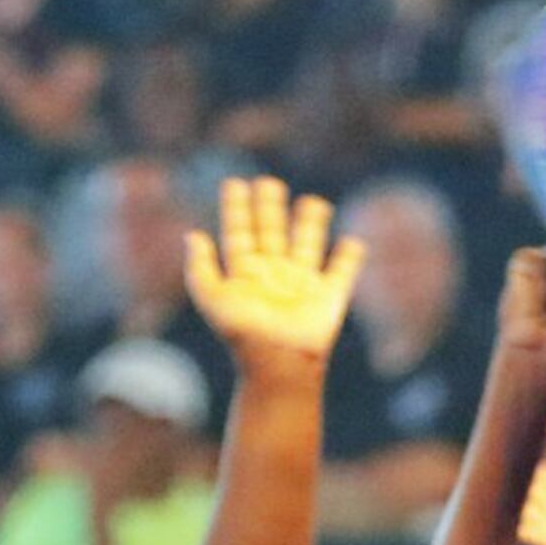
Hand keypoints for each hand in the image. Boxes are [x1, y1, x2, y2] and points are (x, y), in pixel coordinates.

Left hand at [186, 176, 365, 366]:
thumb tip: (193, 234)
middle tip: (269, 183)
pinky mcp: (329, 297)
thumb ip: (199, 266)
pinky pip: (342, 272)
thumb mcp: (211, 297)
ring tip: (314, 201)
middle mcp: (274, 274)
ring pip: (307, 244)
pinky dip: (349, 257)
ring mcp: (303, 285)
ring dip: (311, 223)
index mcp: (246, 273)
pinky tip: (352, 242)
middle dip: (270, 207)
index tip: (235, 184)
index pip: (240, 232)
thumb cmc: (242, 333)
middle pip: (272, 232)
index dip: (237, 209)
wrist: (279, 362)